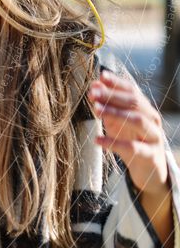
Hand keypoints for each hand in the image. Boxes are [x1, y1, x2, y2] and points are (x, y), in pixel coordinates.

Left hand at [87, 70, 169, 197]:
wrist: (149, 171)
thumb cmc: (132, 141)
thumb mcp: (118, 122)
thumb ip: (108, 105)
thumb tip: (95, 85)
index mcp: (145, 109)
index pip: (133, 91)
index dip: (117, 83)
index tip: (101, 76)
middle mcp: (152, 120)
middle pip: (134, 103)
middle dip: (112, 96)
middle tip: (93, 93)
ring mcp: (154, 137)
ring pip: (136, 120)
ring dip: (115, 113)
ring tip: (95, 110)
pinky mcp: (150, 155)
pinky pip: (133, 147)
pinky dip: (114, 143)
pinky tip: (97, 140)